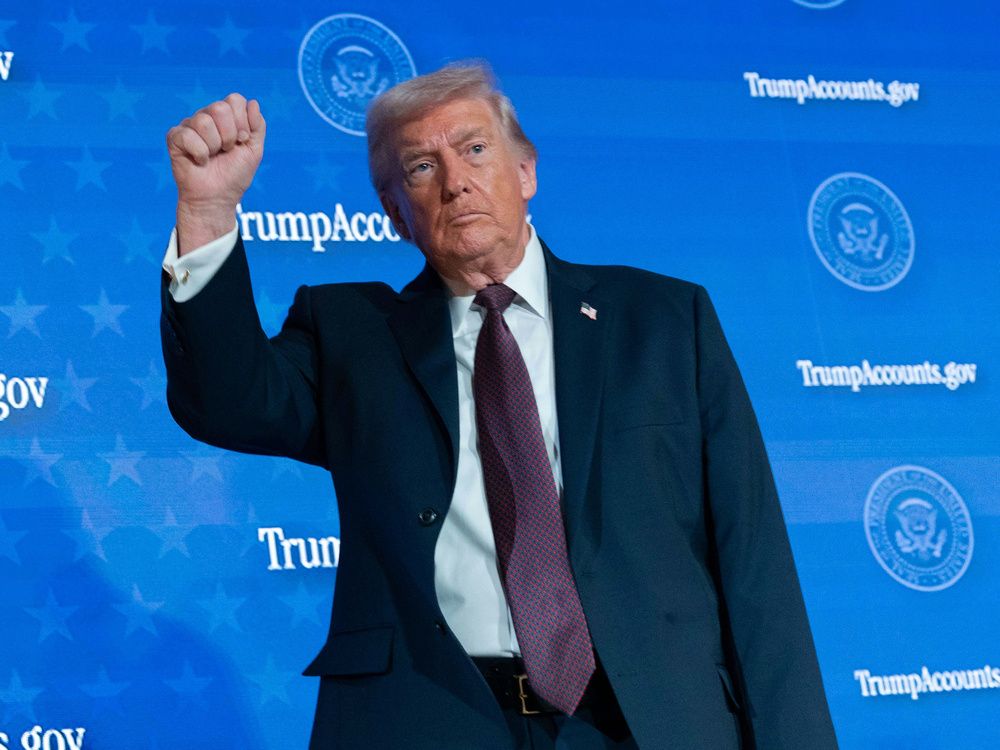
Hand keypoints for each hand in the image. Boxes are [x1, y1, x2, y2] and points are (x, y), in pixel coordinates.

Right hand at [166, 93, 265, 254]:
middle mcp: (207, 117)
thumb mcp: (254, 150)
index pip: (235, 100)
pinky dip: (200, 154)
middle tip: (226, 150)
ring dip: (214, 146)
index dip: (242, 122)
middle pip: (219, 108)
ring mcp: (189, 125)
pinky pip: (188, 135)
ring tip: (213, 156)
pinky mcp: (174, 137)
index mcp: (226, 117)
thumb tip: (253, 102)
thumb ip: (258, 126)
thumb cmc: (234, 175)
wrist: (218, 197)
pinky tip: (199, 161)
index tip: (242, 141)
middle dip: (229, 135)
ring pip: (203, 122)